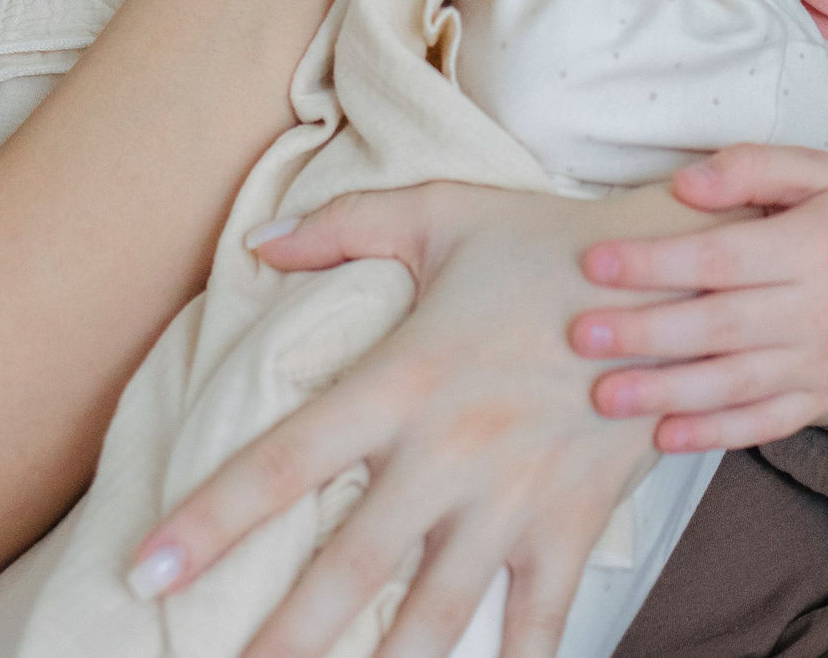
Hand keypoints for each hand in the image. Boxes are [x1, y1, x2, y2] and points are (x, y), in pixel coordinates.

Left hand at [131, 184, 712, 657]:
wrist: (681, 275)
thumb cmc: (550, 240)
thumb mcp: (444, 212)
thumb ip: (345, 225)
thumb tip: (256, 243)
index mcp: (404, 379)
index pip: (285, 460)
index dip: (211, 519)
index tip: (146, 569)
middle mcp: (450, 452)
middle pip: (348, 566)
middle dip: (283, 639)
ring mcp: (515, 497)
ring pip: (435, 612)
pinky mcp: (573, 522)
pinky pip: (539, 618)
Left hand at [569, 146, 827, 451]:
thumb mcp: (816, 169)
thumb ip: (750, 168)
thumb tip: (683, 184)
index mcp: (812, 246)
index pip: (720, 258)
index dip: (656, 263)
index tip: (596, 262)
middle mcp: (819, 310)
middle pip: (720, 327)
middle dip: (645, 333)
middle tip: (582, 337)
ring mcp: (823, 361)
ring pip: (736, 384)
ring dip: (666, 392)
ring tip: (605, 396)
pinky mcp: (826, 395)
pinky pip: (767, 422)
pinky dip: (716, 434)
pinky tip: (664, 435)